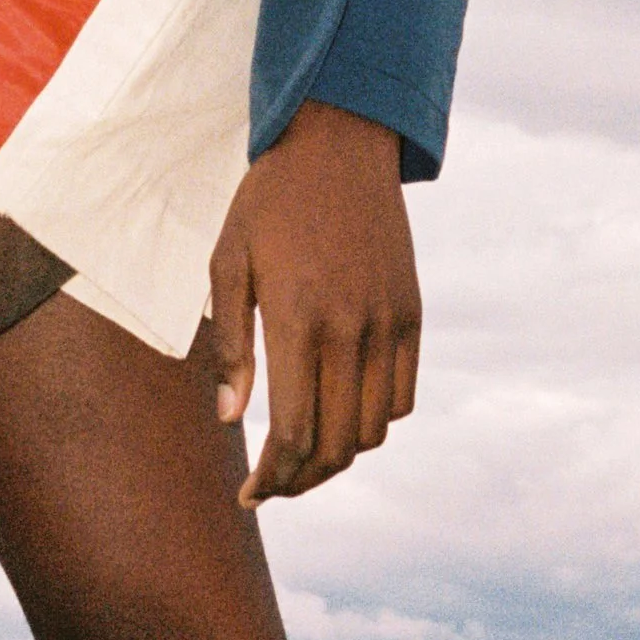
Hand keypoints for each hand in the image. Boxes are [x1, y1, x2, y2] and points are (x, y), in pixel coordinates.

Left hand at [209, 100, 420, 505]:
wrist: (339, 143)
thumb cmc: (269, 201)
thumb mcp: (228, 263)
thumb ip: (230, 346)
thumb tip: (231, 421)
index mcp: (298, 317)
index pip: (293, 432)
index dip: (272, 479)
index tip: (249, 496)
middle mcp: (351, 327)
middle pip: (336, 445)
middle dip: (301, 481)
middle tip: (273, 486)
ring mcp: (388, 322)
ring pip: (373, 430)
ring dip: (339, 457)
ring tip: (305, 457)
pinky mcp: (412, 314)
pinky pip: (403, 396)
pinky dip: (374, 422)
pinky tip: (341, 416)